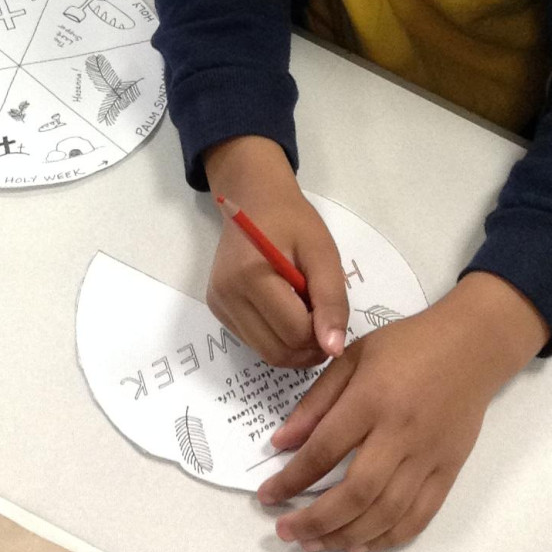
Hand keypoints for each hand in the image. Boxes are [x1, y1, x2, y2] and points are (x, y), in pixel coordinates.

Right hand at [203, 138, 348, 367]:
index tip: (333, 313)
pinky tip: (286, 311)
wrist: (254, 198)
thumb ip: (331, 300)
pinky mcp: (217, 308)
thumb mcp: (322, 252)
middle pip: (278, 351)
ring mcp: (219, 303)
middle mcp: (227, 294)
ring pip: (266, 353)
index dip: (323, 333)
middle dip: (309, 347)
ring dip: (294, 346)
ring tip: (307, 314)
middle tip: (325, 321)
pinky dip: (276, 338)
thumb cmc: (292, 220)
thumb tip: (334, 349)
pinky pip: (254, 342)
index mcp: (251, 275)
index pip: (295, 332)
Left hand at [257, 273, 548, 551]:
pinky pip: (418, 517)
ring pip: (386, 513)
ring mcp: (429, 457)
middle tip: (285, 532)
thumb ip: (316, 402)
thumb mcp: (352, 357)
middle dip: (315, 520)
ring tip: (315, 543)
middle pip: (356, 493)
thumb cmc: (406, 346)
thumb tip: (282, 443)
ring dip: (346, 536)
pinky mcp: (449, 472)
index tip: (266, 496)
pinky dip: (386, 539)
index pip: (324, 450)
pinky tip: (359, 544)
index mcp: (371, 399)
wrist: (472, 346)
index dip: (292, 480)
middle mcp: (401, 433)